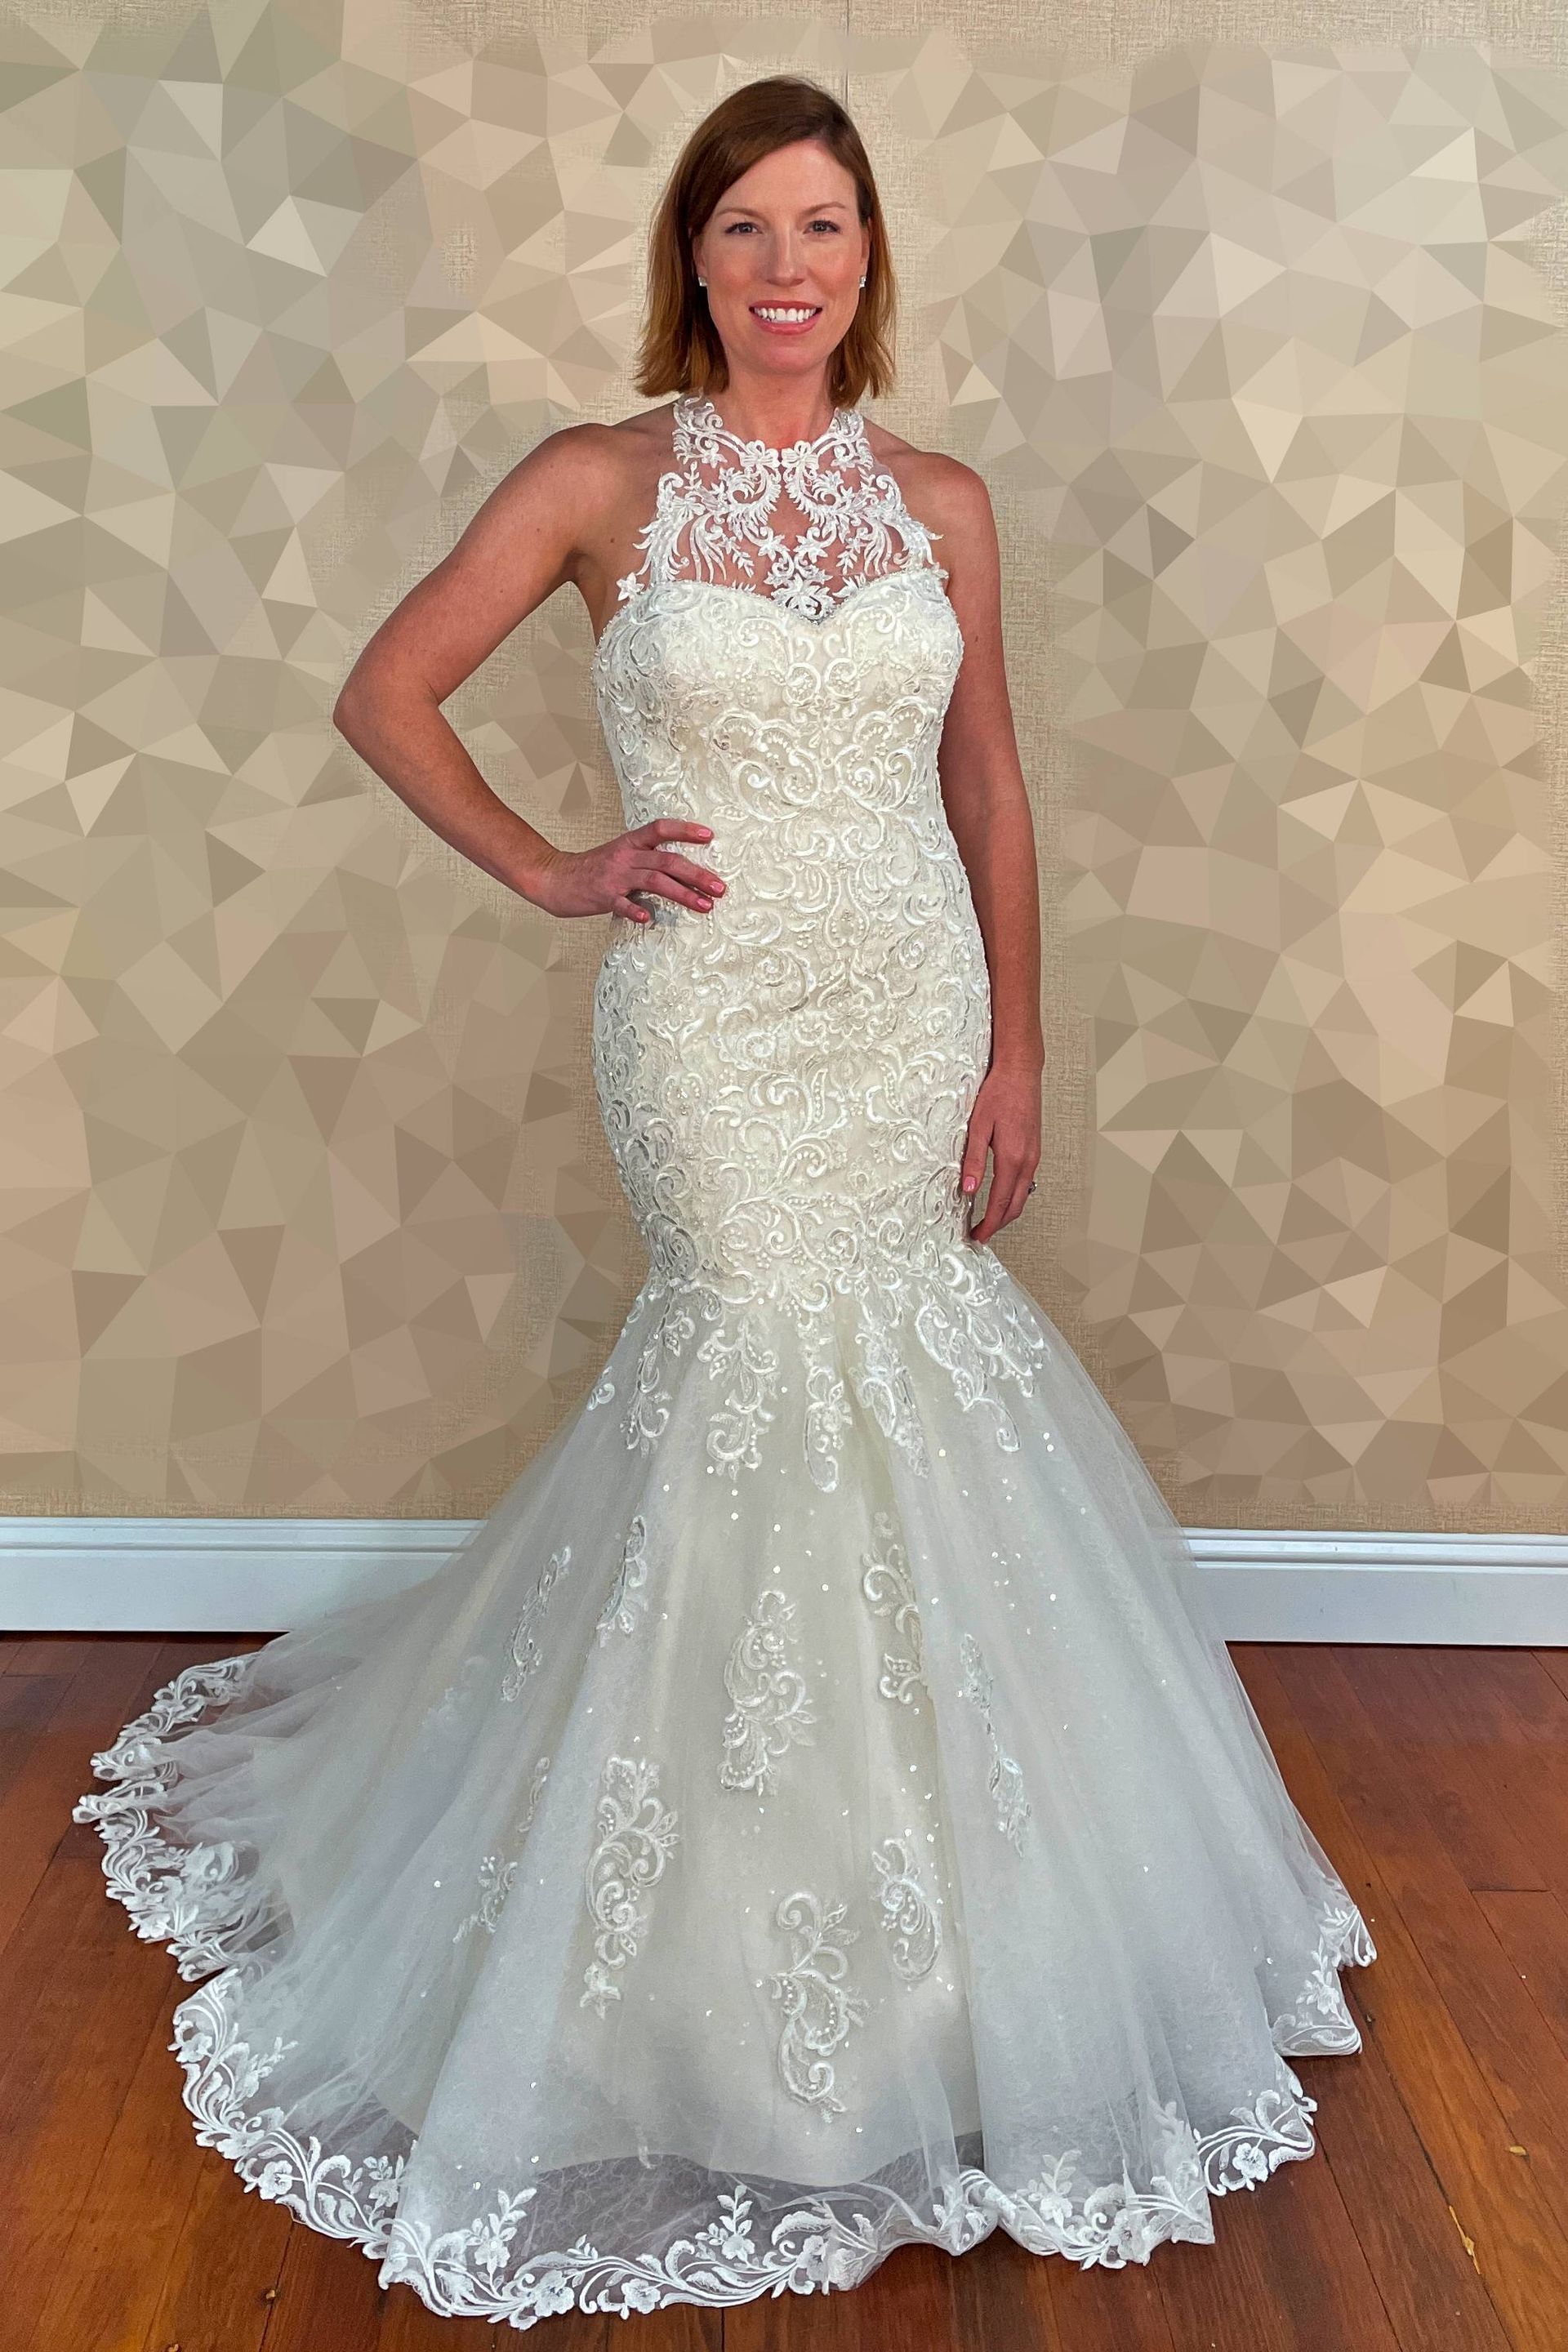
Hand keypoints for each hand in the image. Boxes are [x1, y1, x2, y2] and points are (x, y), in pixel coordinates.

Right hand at [529, 820, 725, 922]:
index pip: (661, 829)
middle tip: (719, 888)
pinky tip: (649, 918)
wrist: (556, 877)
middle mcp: (626, 856)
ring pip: (654, 881)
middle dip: (697, 874)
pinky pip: (622, 904)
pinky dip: (636, 910)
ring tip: (704, 906)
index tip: (709, 836)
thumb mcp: (621, 853)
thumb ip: (648, 857)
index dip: (685, 830)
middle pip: (667, 860)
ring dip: (682, 894)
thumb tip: (683, 867)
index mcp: (631, 842)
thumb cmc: (593, 868)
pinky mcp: (603, 897)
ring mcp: (615, 876)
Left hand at [960, 1061, 1040, 1242]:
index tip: (978, 1236)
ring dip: (1007, 1212)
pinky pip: (1027, 1182)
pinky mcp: (1035, 1150)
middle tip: (981, 1234)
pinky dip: (1014, 1196)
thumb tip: (968, 1189)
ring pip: (1023, 1195)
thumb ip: (973, 1160)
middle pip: (1015, 1205)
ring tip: (989, 1220)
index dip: (989, 1223)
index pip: (1000, 1201)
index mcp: (1012, 1157)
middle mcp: (1028, 1160)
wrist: (1021, 1072)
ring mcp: (1034, 1156)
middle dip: (998, 1224)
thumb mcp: (978, 1126)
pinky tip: (1002, 1196)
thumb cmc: (999, 1093)